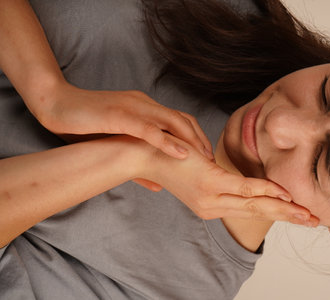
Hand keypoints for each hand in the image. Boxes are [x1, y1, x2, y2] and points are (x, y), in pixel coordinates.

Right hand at [34, 82, 213, 159]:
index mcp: (144, 108)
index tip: (206, 157)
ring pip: (172, 121)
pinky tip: (181, 153)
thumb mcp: (115, 146)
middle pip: (182, 119)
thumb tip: (158, 186)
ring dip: (191, 140)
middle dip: (200, 139)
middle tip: (211, 161)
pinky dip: (167, 141)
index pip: (179, 120)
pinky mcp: (119, 116)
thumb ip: (138, 163)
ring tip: (204, 159)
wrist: (56, 104)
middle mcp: (143, 104)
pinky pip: (149, 129)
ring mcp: (132, 108)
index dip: (195, 137)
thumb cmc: (84, 125)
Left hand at [134, 137, 317, 225]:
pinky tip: (284, 194)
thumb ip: (221, 179)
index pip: (249, 210)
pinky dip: (266, 190)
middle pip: (256, 212)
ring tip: (306, 214)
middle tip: (313, 221)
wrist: (143, 151)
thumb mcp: (200, 173)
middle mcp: (212, 206)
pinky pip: (244, 188)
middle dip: (287, 217)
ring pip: (254, 204)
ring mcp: (210, 196)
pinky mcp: (209, 182)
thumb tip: (237, 176)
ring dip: (283, 209)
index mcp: (212, 204)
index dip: (276, 213)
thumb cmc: (173, 157)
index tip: (298, 215)